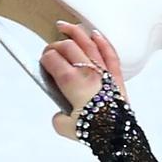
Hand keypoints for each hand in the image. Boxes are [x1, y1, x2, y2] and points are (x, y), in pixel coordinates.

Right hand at [41, 21, 128, 138]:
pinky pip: (109, 53)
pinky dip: (102, 41)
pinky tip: (95, 34)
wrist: (119, 135)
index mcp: (71, 81)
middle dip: (55, 45)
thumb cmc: (95, 130)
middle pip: (67, 46)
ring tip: (63, 26)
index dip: (44, 58)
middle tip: (50, 50)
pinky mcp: (116, 75)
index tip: (42, 62)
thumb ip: (59, 120)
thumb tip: (59, 116)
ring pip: (87, 43)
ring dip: (74, 32)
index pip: (52, 59)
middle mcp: (87, 71)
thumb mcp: (68, 129)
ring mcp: (103, 70)